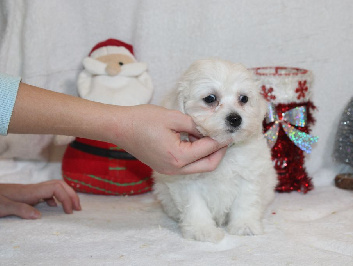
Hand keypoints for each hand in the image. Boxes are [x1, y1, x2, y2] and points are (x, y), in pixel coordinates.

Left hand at [0, 180, 80, 218]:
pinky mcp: (28, 195)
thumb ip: (20, 210)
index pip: (56, 188)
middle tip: (78, 208)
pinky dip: (56, 198)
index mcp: (31, 191)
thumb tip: (39, 216)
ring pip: (55, 187)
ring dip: (66, 195)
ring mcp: (31, 191)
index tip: (70, 212)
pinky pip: (47, 193)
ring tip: (72, 207)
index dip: (66, 198)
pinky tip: (54, 207)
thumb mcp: (3, 207)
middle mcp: (34, 188)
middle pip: (59, 185)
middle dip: (71, 194)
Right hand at [113, 104, 230, 174]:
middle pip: (208, 165)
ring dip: (208, 154)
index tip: (231, 132)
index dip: (222, 140)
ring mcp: (169, 170)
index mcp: (178, 156)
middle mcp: (175, 168)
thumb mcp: (173, 117)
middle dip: (219, 152)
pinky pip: (187, 165)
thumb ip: (195, 125)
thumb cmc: (142, 119)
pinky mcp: (165, 167)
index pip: (208, 150)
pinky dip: (196, 154)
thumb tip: (210, 130)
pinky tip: (197, 139)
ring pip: (198, 167)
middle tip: (226, 138)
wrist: (119, 127)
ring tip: (212, 136)